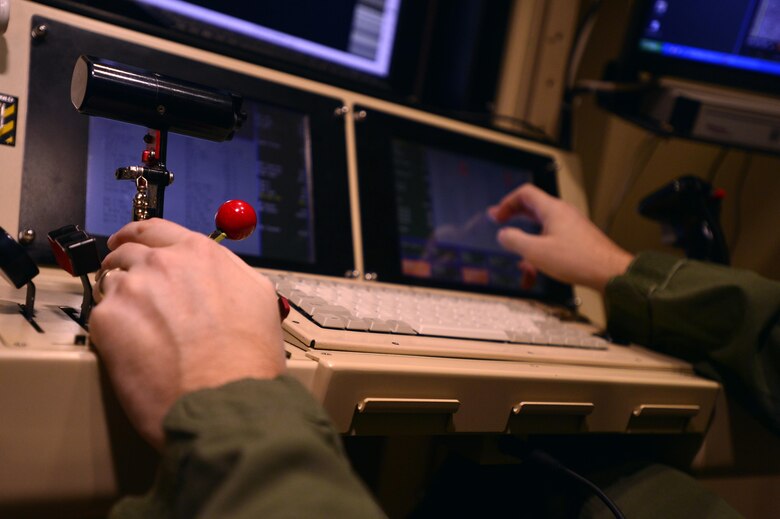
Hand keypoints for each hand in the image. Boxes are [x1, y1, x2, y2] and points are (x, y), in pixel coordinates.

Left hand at [89, 219, 285, 448]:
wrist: (227, 401)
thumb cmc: (248, 360)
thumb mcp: (258, 297)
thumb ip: (228, 272)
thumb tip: (214, 270)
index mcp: (200, 253)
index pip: (155, 229)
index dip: (137, 235)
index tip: (128, 241)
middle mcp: (163, 263)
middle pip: (126, 252)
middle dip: (124, 266)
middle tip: (129, 289)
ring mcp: (133, 289)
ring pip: (110, 283)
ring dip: (119, 300)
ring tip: (139, 331)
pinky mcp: (108, 321)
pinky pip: (100, 316)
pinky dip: (112, 330)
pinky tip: (136, 350)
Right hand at [488, 184, 633, 291]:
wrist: (609, 271)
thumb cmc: (578, 260)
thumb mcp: (536, 251)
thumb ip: (515, 240)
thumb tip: (503, 234)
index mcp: (552, 210)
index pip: (525, 194)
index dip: (507, 202)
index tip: (497, 214)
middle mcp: (563, 213)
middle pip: (533, 206)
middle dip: (514, 214)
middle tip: (501, 220)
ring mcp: (571, 225)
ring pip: (542, 224)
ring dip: (527, 234)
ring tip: (517, 248)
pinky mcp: (577, 238)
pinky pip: (552, 235)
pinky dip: (539, 244)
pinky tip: (536, 262)